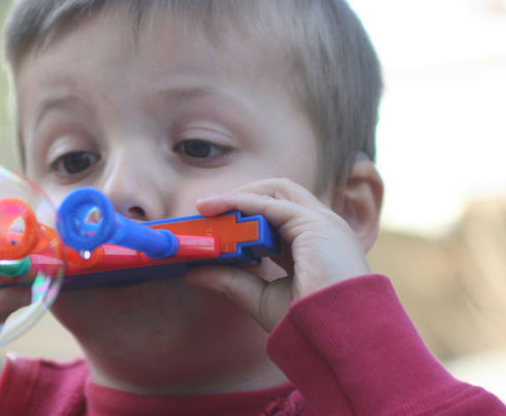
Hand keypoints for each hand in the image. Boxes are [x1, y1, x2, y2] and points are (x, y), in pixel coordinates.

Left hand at [184, 178, 371, 331]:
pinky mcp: (313, 224)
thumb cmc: (309, 325)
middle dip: (241, 198)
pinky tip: (216, 208)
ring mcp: (322, 223)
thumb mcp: (262, 299)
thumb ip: (231, 282)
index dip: (246, 216)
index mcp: (317, 245)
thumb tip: (194, 272)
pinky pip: (268, 203)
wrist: (338, 340)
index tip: (214, 225)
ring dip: (238, 196)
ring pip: (275, 192)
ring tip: (207, 208)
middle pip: (279, 195)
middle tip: (207, 211)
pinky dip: (239, 201)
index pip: (279, 217)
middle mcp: (323, 228)